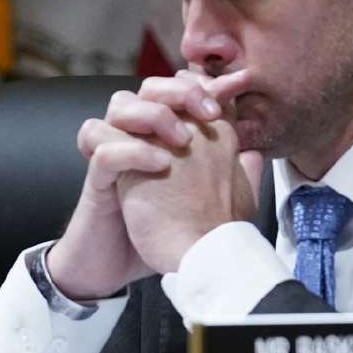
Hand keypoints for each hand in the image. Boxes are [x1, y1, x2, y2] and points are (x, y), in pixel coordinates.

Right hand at [46, 71, 251, 299]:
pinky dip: (132, 150)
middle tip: (207, 113)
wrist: (124, 270)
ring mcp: (115, 156)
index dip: (204, 82)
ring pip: (118, 105)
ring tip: (181, 140)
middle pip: (146, 87)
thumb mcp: (206, 201)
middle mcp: (136, 139)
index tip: (238, 86)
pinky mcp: (98, 181)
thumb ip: (228, 174)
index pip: (177, 91)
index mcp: (161, 138)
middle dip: (178, 91)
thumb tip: (254, 152)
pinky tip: (161, 164)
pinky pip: (103, 148)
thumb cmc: (163, 234)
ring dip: (153, 114)